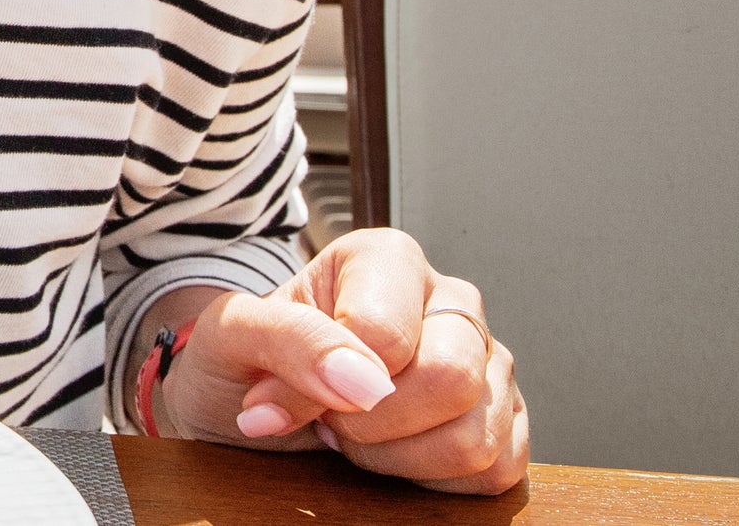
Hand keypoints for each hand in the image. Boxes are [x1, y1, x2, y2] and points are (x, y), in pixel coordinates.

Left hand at [155, 229, 527, 493]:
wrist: (243, 401)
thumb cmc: (245, 359)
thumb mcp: (232, 333)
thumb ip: (288, 339)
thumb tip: (359, 382)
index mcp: (386, 258)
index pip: (386, 334)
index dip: (331, 382)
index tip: (290, 386)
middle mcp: (450, 302)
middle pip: (450, 379)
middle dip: (371, 422)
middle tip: (329, 414)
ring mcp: (488, 362)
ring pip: (475, 436)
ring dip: (395, 455)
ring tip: (356, 430)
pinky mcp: (506, 422)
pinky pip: (494, 471)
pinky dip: (431, 480)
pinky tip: (393, 452)